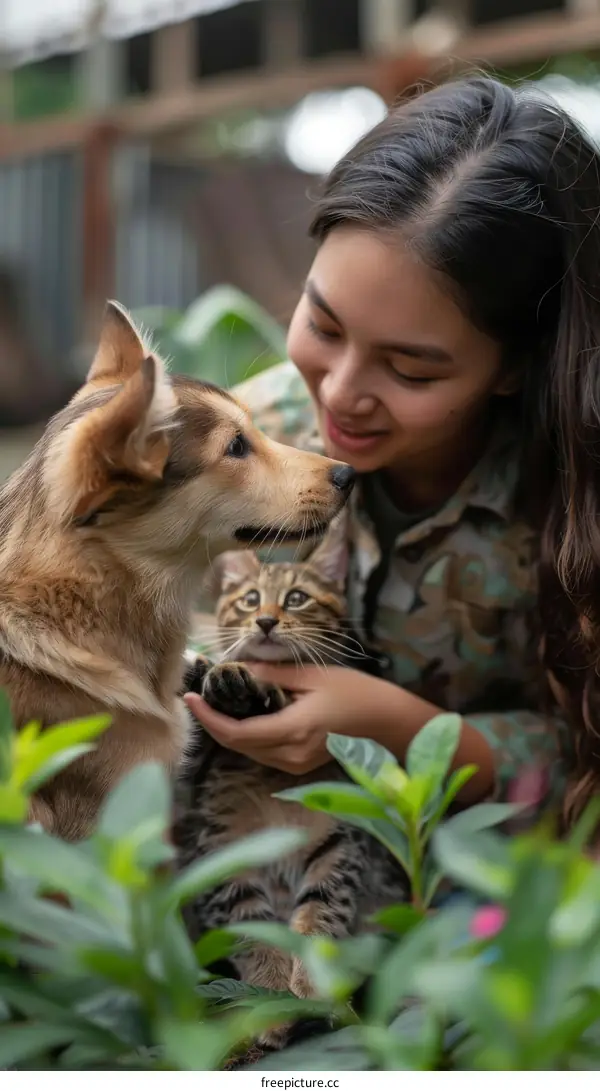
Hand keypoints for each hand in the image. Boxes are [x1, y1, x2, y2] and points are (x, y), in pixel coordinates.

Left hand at [184, 663, 494, 799]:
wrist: (389, 723)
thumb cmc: (356, 694)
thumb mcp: (313, 676)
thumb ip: (273, 674)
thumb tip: (237, 667)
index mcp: (293, 731)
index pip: (236, 733)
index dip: (207, 718)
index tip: (191, 697)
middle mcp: (290, 755)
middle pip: (237, 745)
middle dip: (213, 722)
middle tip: (198, 694)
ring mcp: (295, 765)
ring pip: (248, 751)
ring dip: (228, 729)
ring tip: (216, 700)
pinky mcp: (300, 765)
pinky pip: (263, 752)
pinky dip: (247, 734)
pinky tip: (244, 713)